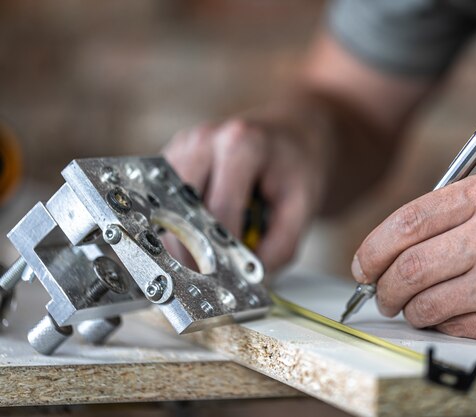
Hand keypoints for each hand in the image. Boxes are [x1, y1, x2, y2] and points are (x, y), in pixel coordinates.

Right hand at [163, 109, 329, 271]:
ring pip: (165, 208)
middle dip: (192, 249)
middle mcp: (204, 139)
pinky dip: (180, 222)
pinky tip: (202, 228)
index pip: (218, 211)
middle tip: (208, 276)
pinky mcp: (172, 156)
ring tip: (209, 250)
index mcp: (241, 145)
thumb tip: (246, 279)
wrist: (293, 135)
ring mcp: (184, 145)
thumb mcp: (303, 208)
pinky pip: (164, 200)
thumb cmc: (297, 167)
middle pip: (181, 209)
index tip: (224, 280)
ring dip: (183, 235)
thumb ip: (279, 247)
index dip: (219, 252)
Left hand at [351, 169, 475, 347]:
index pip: (407, 221)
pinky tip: (452, 315)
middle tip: (380, 294)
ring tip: (415, 307)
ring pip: (423, 304)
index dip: (373, 247)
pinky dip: (442, 325)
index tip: (363, 264)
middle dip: (381, 288)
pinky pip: (452, 328)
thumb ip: (456, 210)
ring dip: (409, 310)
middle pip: (406, 267)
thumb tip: (397, 243)